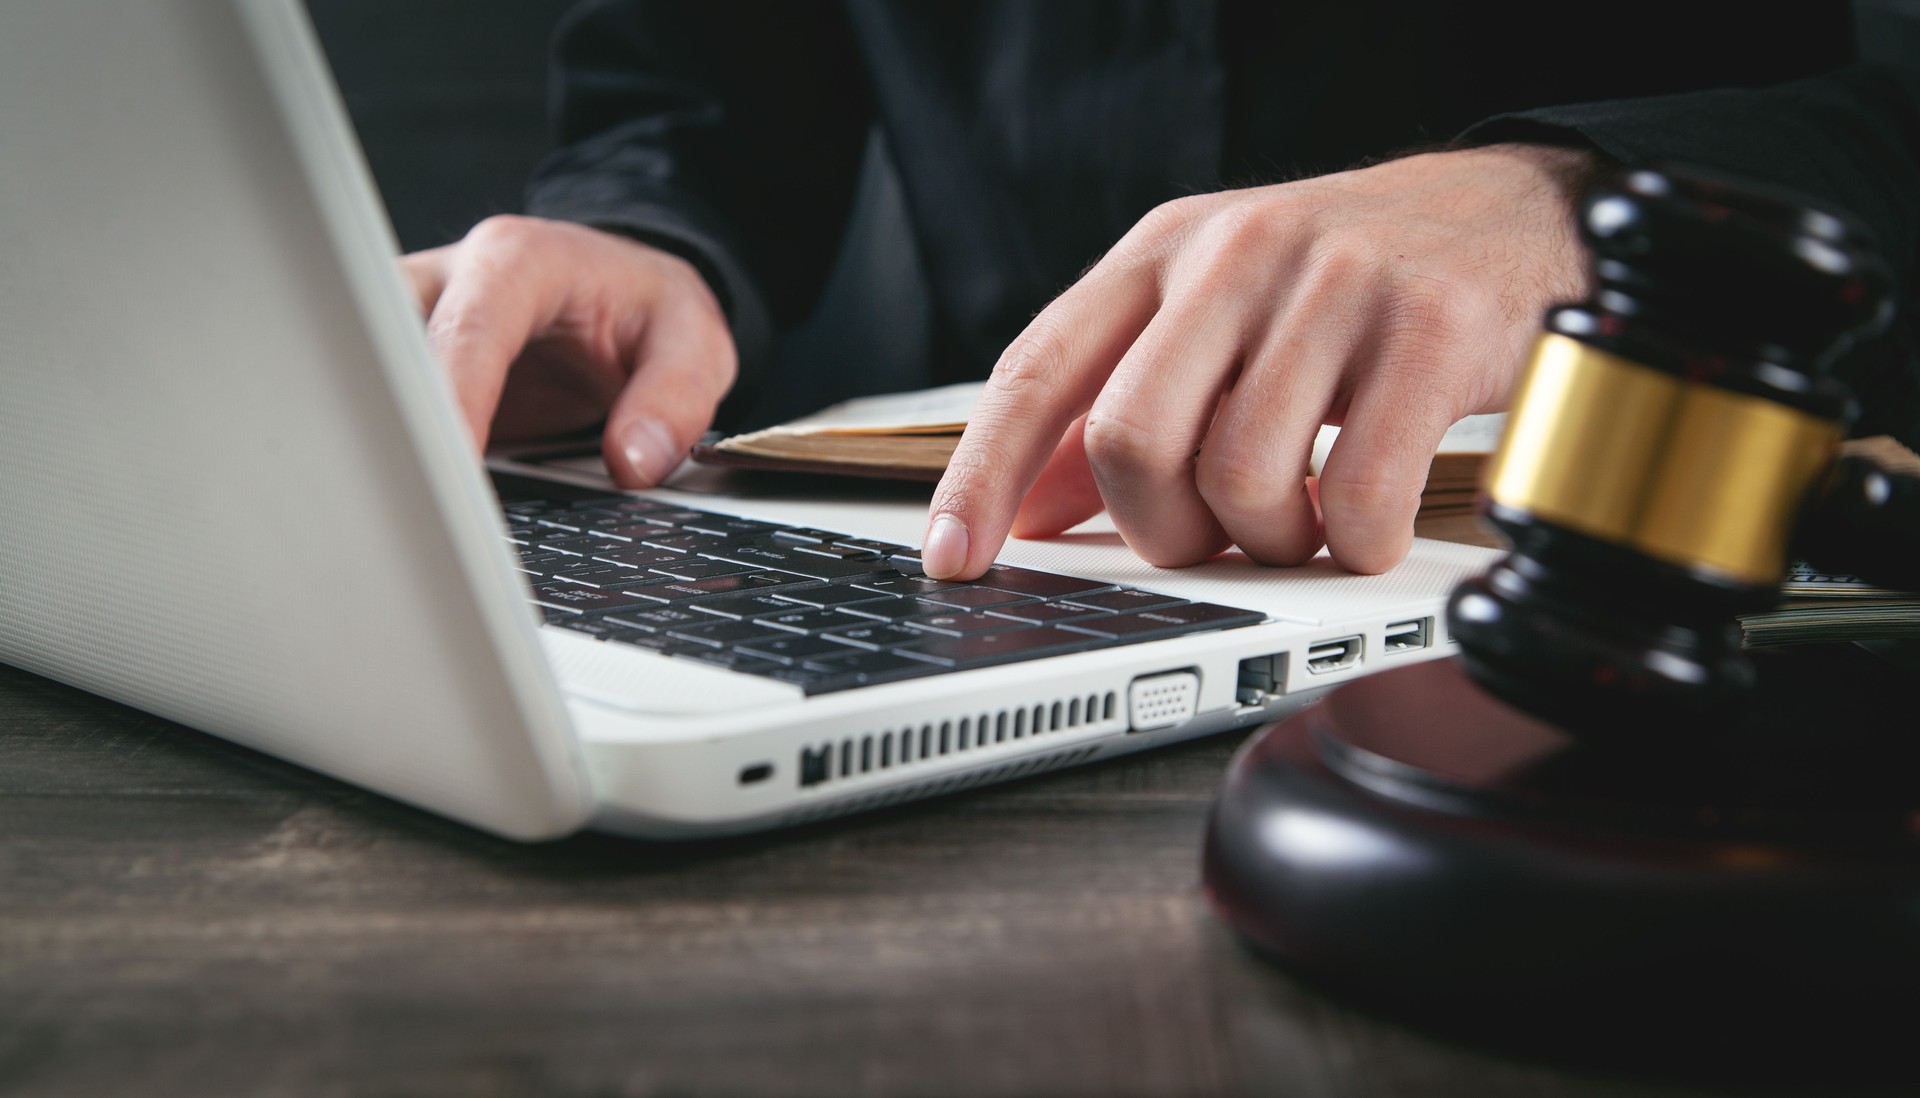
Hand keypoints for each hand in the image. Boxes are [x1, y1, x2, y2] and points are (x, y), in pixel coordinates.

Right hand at [402, 215, 736, 486]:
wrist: (624, 288)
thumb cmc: (648, 306)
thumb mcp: (694, 340)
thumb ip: (675, 397)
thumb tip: (632, 461)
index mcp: (518, 263)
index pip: (468, 331)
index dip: (454, 400)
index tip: (455, 466)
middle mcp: (453, 282)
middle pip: (390, 345)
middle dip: (396, 420)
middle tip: (418, 500)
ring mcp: (420, 320)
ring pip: (365, 368)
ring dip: (381, 435)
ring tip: (406, 507)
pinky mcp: (410, 362)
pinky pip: (380, 402)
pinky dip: (390, 447)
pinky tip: (408, 498)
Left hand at [921, 144, 1595, 577]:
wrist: (1510, 217)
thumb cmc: (1346, 285)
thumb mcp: (1216, 321)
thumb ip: (1119, 404)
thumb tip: (1023, 511)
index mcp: (1164, 251)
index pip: (1040, 369)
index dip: (984, 474)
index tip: (956, 558)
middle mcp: (1236, 255)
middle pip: (1131, 442)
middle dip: (1164, 530)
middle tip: (1214, 535)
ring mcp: (1334, 286)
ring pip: (1240, 481)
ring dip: (1269, 542)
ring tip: (1304, 515)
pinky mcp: (1428, 332)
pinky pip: (1353, 498)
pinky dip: (1353, 546)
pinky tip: (1366, 520)